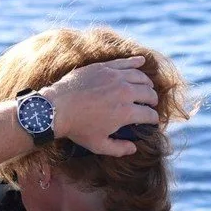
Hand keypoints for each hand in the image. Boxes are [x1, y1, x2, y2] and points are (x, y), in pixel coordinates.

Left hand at [41, 58, 160, 156]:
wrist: (57, 108)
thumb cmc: (77, 128)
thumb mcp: (98, 145)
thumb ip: (119, 149)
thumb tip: (134, 149)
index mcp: (126, 113)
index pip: (149, 114)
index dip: (153, 119)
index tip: (152, 120)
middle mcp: (124, 92)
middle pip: (148, 93)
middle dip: (153, 100)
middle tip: (151, 103)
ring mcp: (115, 77)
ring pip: (140, 76)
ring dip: (147, 83)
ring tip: (147, 86)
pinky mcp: (104, 67)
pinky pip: (126, 62)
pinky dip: (136, 61)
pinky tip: (142, 62)